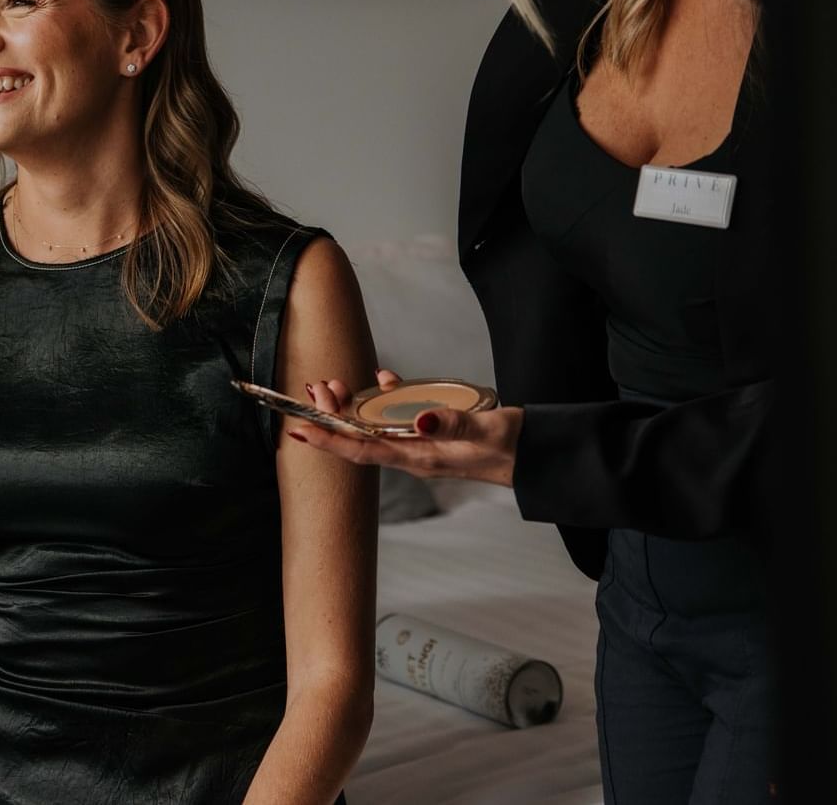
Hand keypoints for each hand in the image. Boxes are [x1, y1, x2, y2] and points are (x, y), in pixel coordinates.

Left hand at [288, 370, 522, 486]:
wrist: (538, 456)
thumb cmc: (514, 448)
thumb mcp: (486, 433)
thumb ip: (453, 425)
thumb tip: (418, 418)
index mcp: (420, 459)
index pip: (363, 451)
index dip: (329, 441)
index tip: (299, 430)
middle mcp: (415, 453)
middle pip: (361, 436)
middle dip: (333, 416)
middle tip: (314, 389)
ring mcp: (423, 442)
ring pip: (376, 424)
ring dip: (352, 406)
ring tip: (332, 383)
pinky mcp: (434, 430)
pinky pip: (400, 414)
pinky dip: (387, 395)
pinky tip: (383, 376)